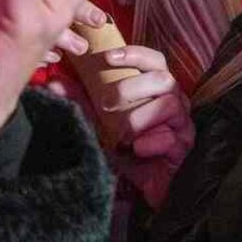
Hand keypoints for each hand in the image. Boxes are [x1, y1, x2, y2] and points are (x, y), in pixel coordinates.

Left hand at [90, 45, 193, 207]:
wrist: (143, 187)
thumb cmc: (126, 150)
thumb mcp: (100, 124)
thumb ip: (82, 103)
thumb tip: (56, 83)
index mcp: (158, 91)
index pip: (155, 61)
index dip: (136, 55)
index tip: (108, 57)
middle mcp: (176, 102)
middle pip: (164, 79)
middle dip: (131, 88)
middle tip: (107, 105)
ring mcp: (183, 124)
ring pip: (169, 105)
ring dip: (139, 119)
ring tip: (123, 137)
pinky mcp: (184, 147)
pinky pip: (170, 138)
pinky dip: (149, 143)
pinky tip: (138, 151)